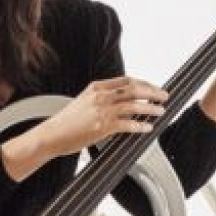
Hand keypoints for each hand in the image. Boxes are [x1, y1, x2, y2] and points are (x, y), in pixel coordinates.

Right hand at [38, 75, 169, 157]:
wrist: (51, 134)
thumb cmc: (66, 122)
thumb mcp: (84, 102)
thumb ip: (102, 99)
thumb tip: (123, 104)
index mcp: (96, 87)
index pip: (127, 80)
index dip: (144, 83)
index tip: (154, 88)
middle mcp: (100, 96)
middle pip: (134, 89)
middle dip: (153, 92)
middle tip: (164, 96)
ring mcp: (102, 111)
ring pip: (134, 105)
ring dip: (151, 108)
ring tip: (160, 111)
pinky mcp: (102, 126)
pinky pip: (128, 124)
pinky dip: (140, 125)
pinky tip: (147, 128)